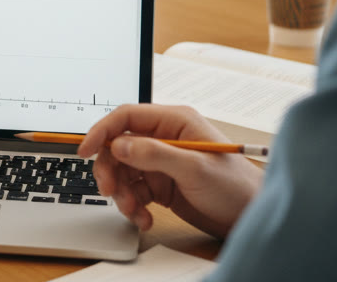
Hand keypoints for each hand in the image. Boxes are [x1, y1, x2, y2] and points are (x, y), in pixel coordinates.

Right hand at [78, 104, 262, 237]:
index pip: (127, 117)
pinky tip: (144, 218)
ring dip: (122, 193)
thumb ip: (155, 154)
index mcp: (174, 122)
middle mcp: (164, 138)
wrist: (251, 217)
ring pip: (122, 171)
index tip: (85, 150)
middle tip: (111, 191)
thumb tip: (119, 144)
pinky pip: (133, 190)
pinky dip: (133, 206)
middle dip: (111, 170)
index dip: (102, 131)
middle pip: (118, 146)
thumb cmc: (235, 186)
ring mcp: (161, 162)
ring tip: (135, 211)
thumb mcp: (195, 169)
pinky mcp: (160, 184)